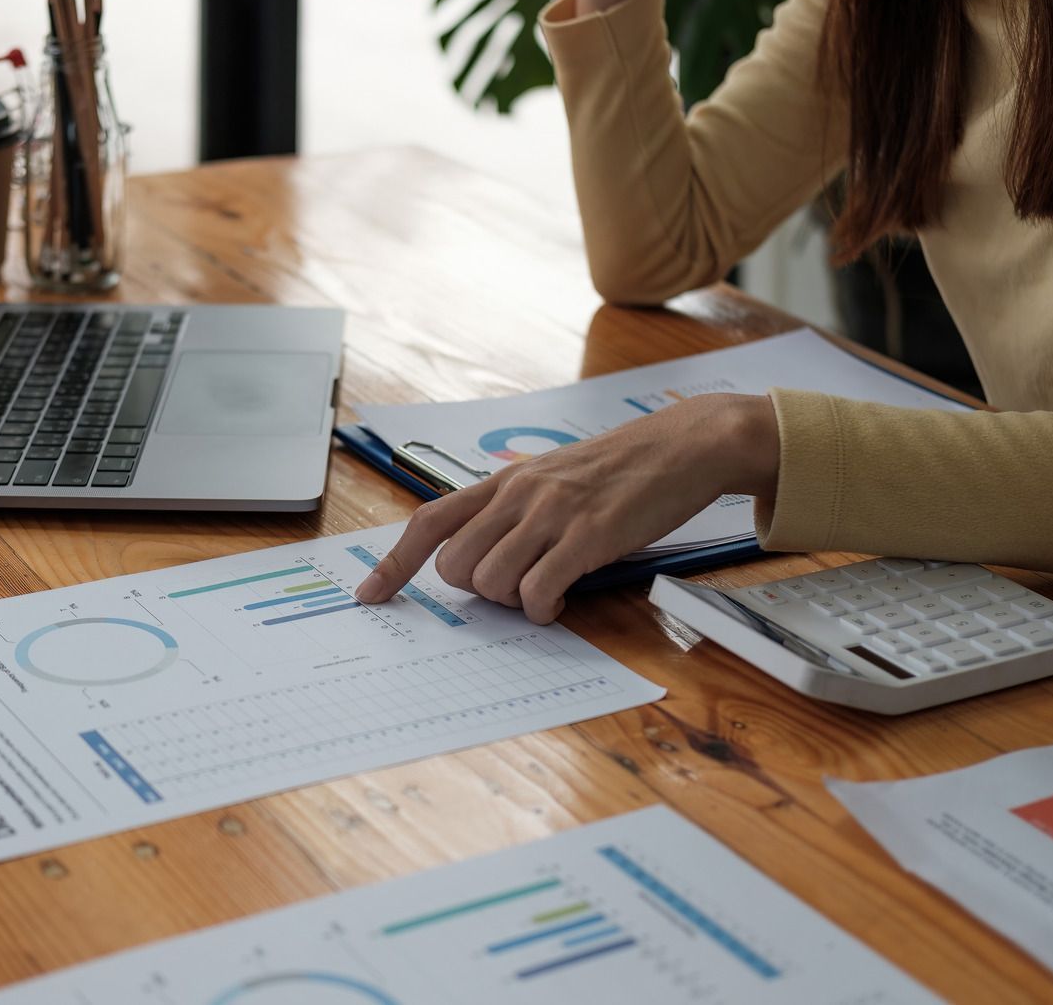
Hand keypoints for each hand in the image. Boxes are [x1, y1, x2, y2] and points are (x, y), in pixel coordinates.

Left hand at [355, 394, 778, 624]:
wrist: (684, 444)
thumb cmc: (621, 469)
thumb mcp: (554, 478)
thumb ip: (514, 510)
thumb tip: (481, 558)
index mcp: (505, 480)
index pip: (429, 521)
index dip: (393, 564)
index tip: (369, 597)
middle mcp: (519, 493)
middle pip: (454, 564)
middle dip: (477, 591)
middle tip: (518, 585)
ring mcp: (552, 513)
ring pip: (490, 581)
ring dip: (514, 601)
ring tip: (548, 587)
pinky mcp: (589, 536)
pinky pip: (539, 591)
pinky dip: (544, 608)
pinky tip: (564, 597)